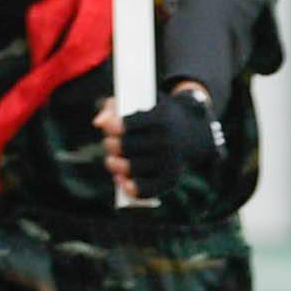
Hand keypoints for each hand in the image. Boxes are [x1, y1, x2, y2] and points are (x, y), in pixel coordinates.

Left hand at [109, 83, 221, 205]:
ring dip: (115, 166)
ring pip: (132, 167)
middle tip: (109, 143)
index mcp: (159, 118)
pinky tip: (122, 183)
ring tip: (111, 161)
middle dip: (112, 145)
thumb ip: (113, 107)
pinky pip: (150, 189)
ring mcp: (170, 161)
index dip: (115, 127)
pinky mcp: (172, 178)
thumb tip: (99, 123)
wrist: (191, 131)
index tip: (110, 128)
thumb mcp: (139, 101)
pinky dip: (134, 189)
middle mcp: (166, 140)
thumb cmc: (155, 114)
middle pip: (127, 146)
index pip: (131, 124)